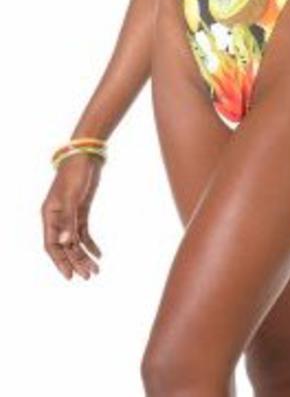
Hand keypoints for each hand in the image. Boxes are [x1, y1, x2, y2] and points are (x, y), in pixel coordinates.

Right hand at [41, 154, 103, 280]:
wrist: (85, 155)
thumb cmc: (75, 173)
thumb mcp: (72, 196)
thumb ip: (69, 219)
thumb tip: (67, 242)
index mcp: (50, 215)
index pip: (52, 245)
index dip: (59, 262)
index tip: (69, 276)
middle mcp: (57, 218)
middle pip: (65, 246)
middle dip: (76, 262)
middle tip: (89, 276)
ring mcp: (70, 215)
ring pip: (75, 241)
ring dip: (84, 255)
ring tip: (96, 270)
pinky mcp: (80, 211)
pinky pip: (83, 232)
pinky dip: (90, 244)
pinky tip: (99, 254)